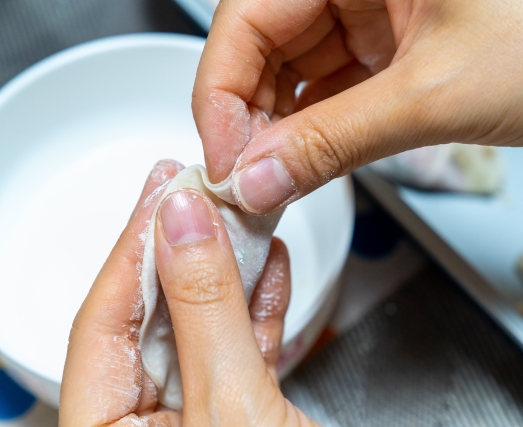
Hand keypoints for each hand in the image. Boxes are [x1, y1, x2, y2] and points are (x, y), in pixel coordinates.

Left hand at [59, 160, 317, 426]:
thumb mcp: (230, 401)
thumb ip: (206, 310)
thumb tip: (186, 225)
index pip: (103, 325)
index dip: (134, 250)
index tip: (163, 192)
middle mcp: (146, 424)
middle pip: (154, 320)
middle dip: (186, 252)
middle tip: (200, 191)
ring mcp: (197, 417)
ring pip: (202, 329)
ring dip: (230, 273)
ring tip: (241, 217)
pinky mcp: (240, 415)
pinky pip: (239, 350)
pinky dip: (258, 308)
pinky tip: (270, 265)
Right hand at [192, 0, 522, 213]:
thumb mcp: (435, 96)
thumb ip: (334, 142)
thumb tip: (259, 178)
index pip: (247, 17)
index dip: (221, 93)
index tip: (225, 160)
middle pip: (265, 43)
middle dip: (250, 117)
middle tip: (246, 181)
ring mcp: (378, 7)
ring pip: (298, 67)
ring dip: (282, 127)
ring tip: (274, 181)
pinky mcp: (398, 42)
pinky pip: (337, 83)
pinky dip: (320, 125)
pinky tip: (309, 161)